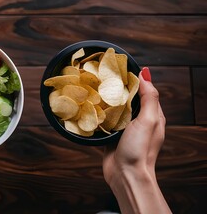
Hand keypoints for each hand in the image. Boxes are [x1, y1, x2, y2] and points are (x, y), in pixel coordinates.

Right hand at [103, 67, 170, 212]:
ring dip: (107, 101)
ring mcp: (124, 129)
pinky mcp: (111, 135)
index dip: (133, 79)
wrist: (125, 175)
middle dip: (117, 88)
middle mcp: (138, 121)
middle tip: (102, 76)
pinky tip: (90, 107)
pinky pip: (105, 120)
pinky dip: (99, 114)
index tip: (119, 68)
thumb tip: (146, 74)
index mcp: (152, 115)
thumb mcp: (149, 120)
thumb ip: (149, 98)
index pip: (144, 90)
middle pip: (128, 99)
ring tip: (94, 88)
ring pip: (115, 109)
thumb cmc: (139, 149)